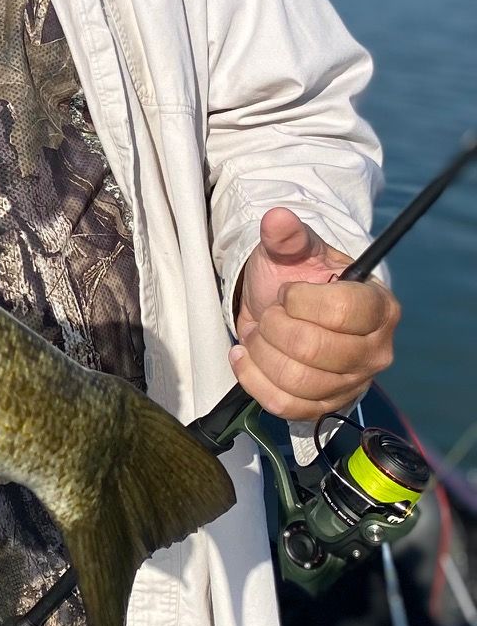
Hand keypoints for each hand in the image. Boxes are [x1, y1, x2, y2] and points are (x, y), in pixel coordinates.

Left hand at [231, 206, 398, 421]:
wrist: (286, 310)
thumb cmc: (297, 279)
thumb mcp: (291, 251)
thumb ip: (286, 236)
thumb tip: (276, 219)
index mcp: (378, 306)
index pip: (340, 311)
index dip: (299, 300)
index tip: (287, 291)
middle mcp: (376, 349)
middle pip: (312, 349)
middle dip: (273, 327)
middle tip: (269, 314)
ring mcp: (353, 382)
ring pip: (296, 381)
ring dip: (261, 354)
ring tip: (258, 335)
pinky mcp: (327, 405)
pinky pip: (286, 406)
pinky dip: (255, 381)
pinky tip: (246, 357)